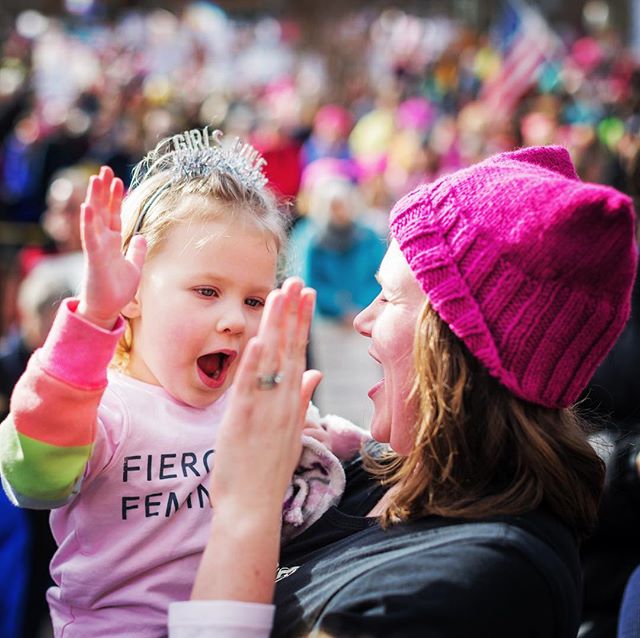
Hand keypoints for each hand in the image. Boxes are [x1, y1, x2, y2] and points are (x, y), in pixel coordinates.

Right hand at [77, 166, 146, 329]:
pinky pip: (89, 238)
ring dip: (94, 199)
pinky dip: (88, 223)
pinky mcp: (93, 259)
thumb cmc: (117, 290)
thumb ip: (137, 251)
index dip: (115, 198)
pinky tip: (86, 207)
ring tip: (95, 179)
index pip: (113, 215)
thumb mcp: (134, 267)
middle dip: (103, 191)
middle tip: (104, 170)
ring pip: (94, 219)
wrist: (107, 309)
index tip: (117, 180)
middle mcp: (103, 242)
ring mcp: (96, 249)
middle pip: (102, 211)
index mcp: (112, 243)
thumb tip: (142, 237)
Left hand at [190, 278, 320, 601]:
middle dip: (292, 313)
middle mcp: (283, 401)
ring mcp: (264, 410)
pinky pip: (248, 386)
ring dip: (274, 326)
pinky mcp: (242, 420)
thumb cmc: (270, 470)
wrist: (253, 507)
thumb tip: (315, 372)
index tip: (306, 296)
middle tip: (296, 282)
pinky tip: (256, 338)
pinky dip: (252, 362)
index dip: (302, 322)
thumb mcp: (294, 433)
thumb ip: (303, 399)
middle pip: (289, 349)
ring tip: (278, 295)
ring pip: (270, 360)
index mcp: (293, 402)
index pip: (299, 353)